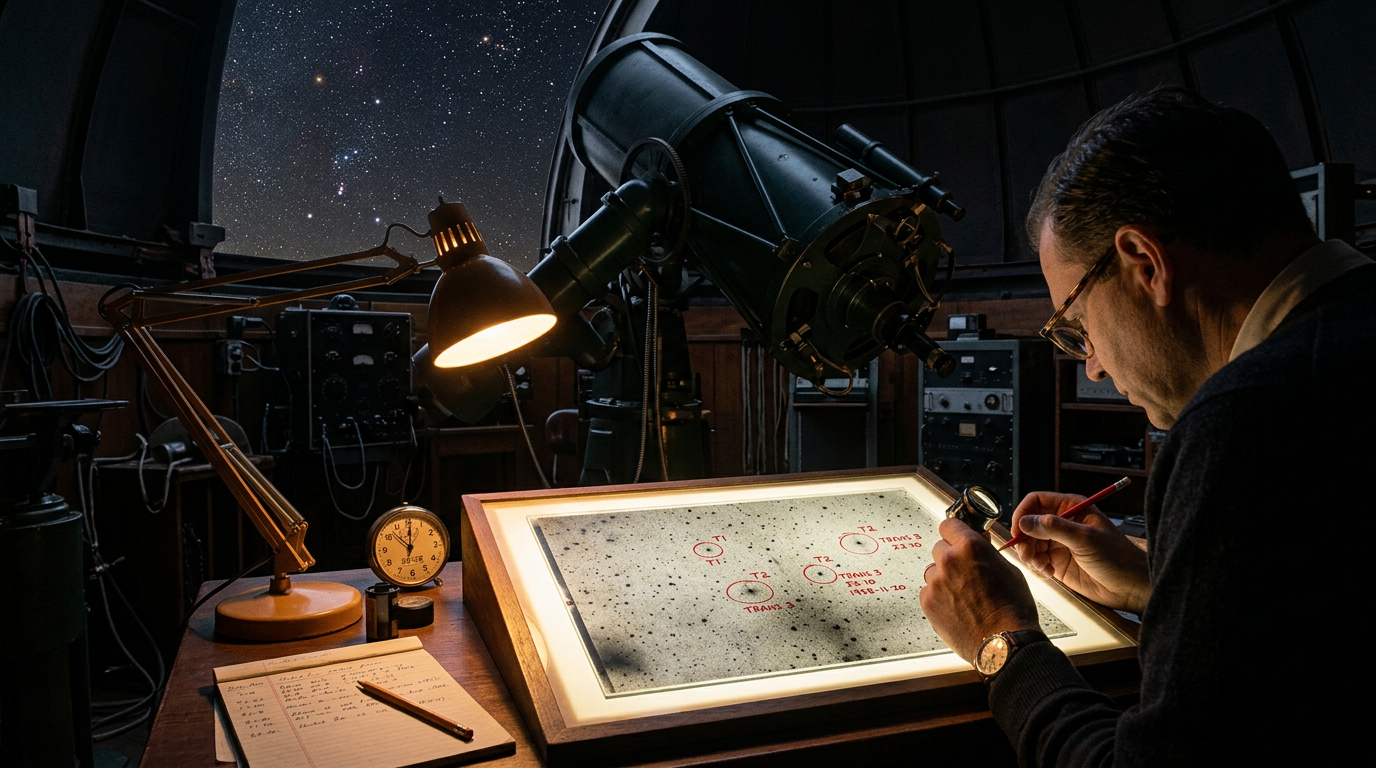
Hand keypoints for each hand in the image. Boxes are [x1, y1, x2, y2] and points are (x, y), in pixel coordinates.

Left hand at [920, 518, 1040, 661]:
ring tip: (963, 596)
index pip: (949, 525)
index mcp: (970, 547)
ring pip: (933, 572)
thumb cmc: (1012, 609)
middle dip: (951, 558)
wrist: (1004, 643)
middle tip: (966, 574)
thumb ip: (986, 553)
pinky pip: (928, 592)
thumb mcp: (1008, 570)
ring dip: (943, 578)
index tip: (956, 537)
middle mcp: (949, 561)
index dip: (954, 532)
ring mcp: (935, 582)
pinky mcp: (928, 602)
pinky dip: (938, 597)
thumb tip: (978, 544)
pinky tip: (956, 608)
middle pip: (940, 549)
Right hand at [1009, 491, 1149, 614]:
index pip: (1036, 501)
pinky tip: (1048, 572)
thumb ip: (1053, 528)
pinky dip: (1037, 567)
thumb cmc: (1118, 557)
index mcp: (1071, 508)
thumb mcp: (1085, 538)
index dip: (1024, 513)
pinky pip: (1037, 560)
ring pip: (1030, 543)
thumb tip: (1025, 522)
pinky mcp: (1058, 563)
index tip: (1018, 529)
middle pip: (1029, 524)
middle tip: (1026, 553)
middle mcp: (1063, 524)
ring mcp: (1060, 544)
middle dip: (1024, 539)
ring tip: (1040, 565)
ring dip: (1029, 555)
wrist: (1130, 587)